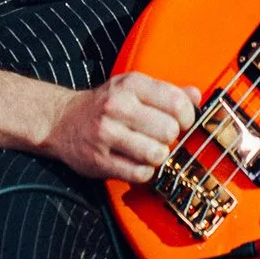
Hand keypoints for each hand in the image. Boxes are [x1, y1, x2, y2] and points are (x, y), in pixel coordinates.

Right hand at [44, 72, 197, 182]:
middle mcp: (117, 106)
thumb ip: (168, 91)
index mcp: (131, 85)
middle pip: (169, 130)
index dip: (187, 116)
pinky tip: (137, 163)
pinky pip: (140, 174)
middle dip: (171, 138)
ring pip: (156, 154)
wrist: (62, 121)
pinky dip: (145, 172)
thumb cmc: (107, 104)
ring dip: (158, 156)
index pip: (176, 101)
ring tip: (150, 150)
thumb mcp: (135, 88)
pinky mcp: (99, 160)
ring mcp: (106, 134)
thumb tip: (197, 97)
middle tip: (161, 137)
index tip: (181, 122)